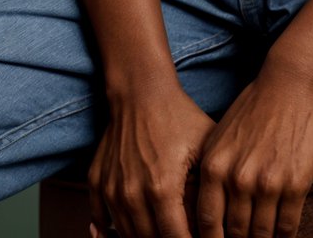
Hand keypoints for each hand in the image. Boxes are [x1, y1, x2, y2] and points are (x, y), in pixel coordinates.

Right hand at [88, 85, 213, 237]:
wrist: (140, 90)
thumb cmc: (177, 116)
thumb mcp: (204, 149)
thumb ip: (208, 191)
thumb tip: (215, 223)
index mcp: (162, 189)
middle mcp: (133, 194)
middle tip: (180, 231)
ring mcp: (112, 189)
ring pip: (127, 235)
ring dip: (143, 237)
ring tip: (160, 229)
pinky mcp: (97, 181)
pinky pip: (99, 219)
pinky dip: (108, 232)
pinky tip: (116, 235)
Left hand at [196, 61, 312, 237]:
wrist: (292, 82)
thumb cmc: (256, 106)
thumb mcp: (222, 136)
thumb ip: (215, 171)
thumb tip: (203, 211)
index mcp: (214, 165)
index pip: (206, 222)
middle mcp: (237, 178)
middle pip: (235, 233)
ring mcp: (267, 183)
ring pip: (262, 233)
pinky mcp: (296, 184)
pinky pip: (287, 226)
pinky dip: (285, 236)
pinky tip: (283, 235)